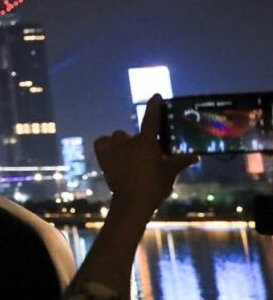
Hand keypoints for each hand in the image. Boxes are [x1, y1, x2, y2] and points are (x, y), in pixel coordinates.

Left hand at [94, 95, 197, 217]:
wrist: (132, 202)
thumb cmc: (154, 187)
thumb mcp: (170, 174)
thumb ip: (180, 161)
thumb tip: (196, 156)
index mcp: (148, 143)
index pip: (151, 119)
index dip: (154, 107)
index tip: (156, 96)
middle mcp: (130, 141)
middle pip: (135, 135)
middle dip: (140, 143)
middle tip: (145, 158)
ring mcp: (114, 148)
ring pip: (118, 137)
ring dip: (123, 143)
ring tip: (128, 157)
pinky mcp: (103, 156)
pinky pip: (101, 142)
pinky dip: (105, 145)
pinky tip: (111, 152)